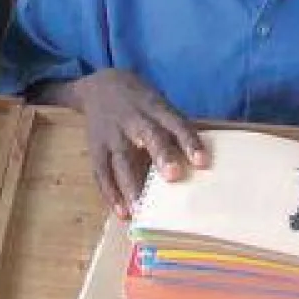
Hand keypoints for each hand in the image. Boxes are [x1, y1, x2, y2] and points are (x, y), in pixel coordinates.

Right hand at [73, 69, 208, 219]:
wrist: (100, 87)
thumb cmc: (141, 105)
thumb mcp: (160, 106)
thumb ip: (175, 131)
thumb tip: (201, 167)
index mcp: (156, 108)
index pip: (176, 124)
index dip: (189, 141)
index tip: (202, 162)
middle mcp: (134, 120)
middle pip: (148, 137)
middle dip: (161, 155)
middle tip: (173, 176)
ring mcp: (112, 134)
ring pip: (122, 160)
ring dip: (131, 186)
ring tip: (141, 209)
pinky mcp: (96, 148)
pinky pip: (102, 172)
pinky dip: (110, 194)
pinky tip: (122, 212)